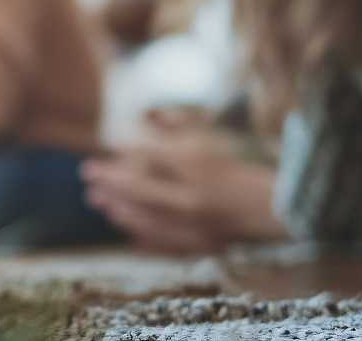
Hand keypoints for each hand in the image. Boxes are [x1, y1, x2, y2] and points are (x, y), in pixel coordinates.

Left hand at [81, 117, 285, 253]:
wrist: (273, 208)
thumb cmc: (238, 169)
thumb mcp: (210, 140)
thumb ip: (177, 126)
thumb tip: (143, 116)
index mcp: (198, 167)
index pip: (152, 157)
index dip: (126, 151)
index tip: (109, 146)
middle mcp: (194, 197)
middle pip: (142, 190)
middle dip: (111, 181)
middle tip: (87, 172)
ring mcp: (197, 225)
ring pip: (147, 219)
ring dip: (119, 209)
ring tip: (98, 200)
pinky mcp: (201, 246)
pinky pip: (164, 245)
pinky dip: (143, 238)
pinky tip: (125, 231)